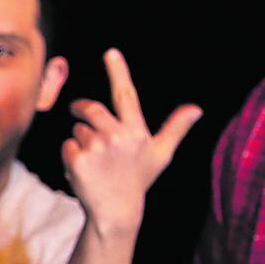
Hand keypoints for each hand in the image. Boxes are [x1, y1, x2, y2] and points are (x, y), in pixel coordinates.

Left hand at [64, 50, 201, 239]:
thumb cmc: (138, 180)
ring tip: (95, 162)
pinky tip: (83, 171)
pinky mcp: (77, 159)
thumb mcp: (160, 154)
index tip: (110, 52)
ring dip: (81, 140)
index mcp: (136, 131)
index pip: (126, 95)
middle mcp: (117, 136)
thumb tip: (197, 109)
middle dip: (83, 110)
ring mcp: (96, 148)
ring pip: (77, 129)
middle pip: (91, 110)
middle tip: (81, 116)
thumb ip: (176, 128)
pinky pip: (67, 145)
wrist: (115, 212)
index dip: (118, 71)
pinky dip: (71, 155)